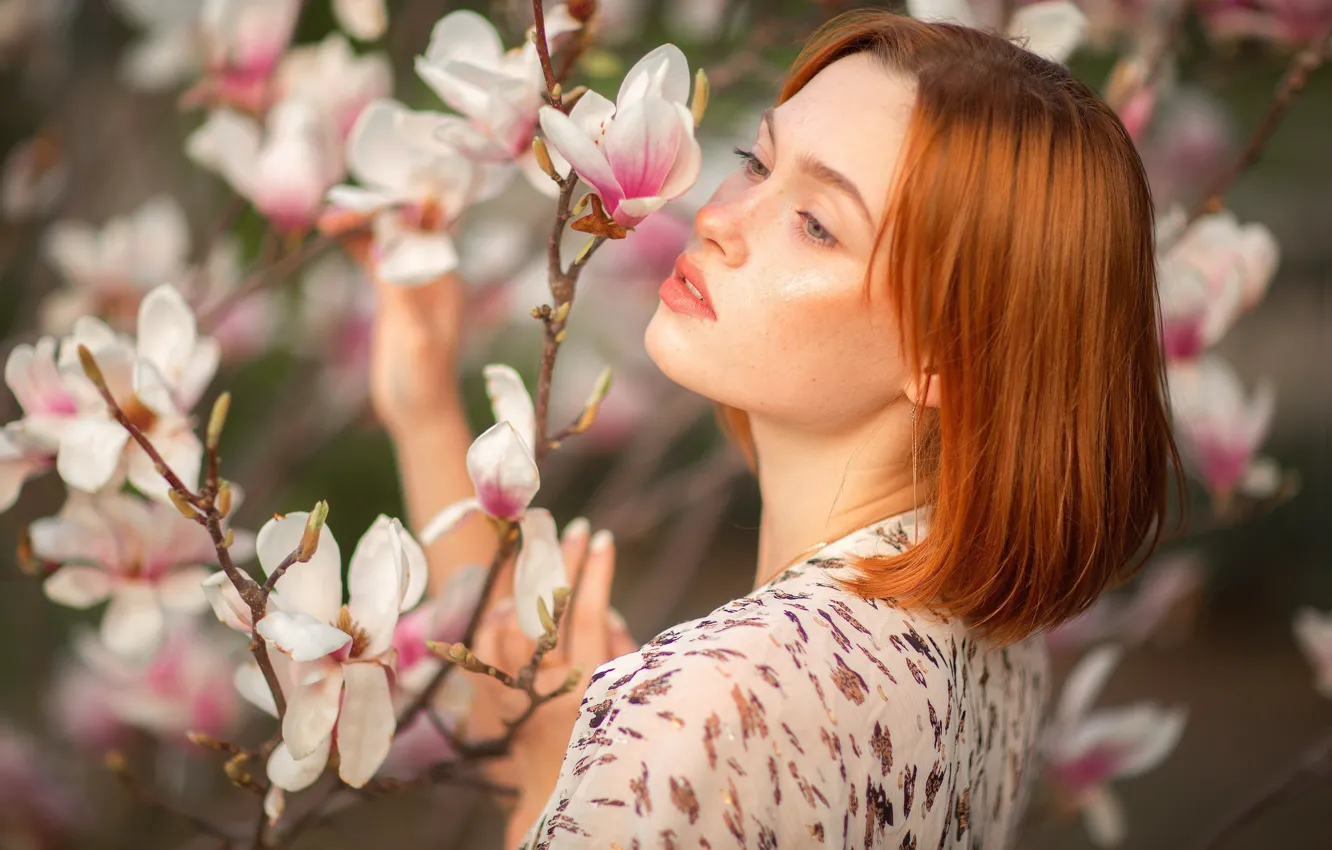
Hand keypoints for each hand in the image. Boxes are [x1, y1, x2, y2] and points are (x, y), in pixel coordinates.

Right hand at [318, 208, 467, 437]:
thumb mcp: (413, 335)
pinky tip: (333, 233)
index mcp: (446, 280)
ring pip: (385, 242)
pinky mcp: (391, 299)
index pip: (423, 231)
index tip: (368, 199)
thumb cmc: (424, 380)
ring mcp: (411, 286)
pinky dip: (356, 246)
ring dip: (361, 227)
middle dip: (374, 213)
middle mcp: (432, 277)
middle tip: (337, 209)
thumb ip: (402, 289)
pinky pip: (374, 261)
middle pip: (402, 230)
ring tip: (327, 218)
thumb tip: (389, 242)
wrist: (418, 414)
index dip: (398, 210)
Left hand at [464, 520, 636, 843]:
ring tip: (537, 568)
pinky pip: (481, 650)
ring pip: (508, 625)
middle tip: (571, 530)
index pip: (590, 614)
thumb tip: (604, 606)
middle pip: (548, 610)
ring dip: (522, 589)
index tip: (603, 538)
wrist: (554, 795)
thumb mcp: (622, 697)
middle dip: (561, 563)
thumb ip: (616, 651)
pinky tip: (506, 606)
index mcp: (588, 687)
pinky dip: (493, 621)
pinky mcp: (489, 701)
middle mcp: (546, 688)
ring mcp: (513, 694)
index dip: (596, 572)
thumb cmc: (600, 743)